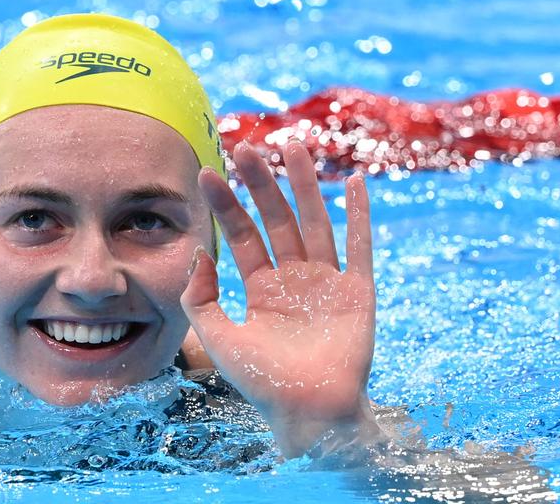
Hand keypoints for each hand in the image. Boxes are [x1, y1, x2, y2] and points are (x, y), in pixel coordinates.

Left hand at [181, 140, 381, 457]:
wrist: (308, 413)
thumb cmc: (262, 381)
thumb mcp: (216, 336)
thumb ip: (200, 296)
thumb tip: (199, 252)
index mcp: (261, 287)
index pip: (241, 234)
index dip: (225, 204)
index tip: (209, 172)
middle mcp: (294, 278)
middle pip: (276, 219)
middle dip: (262, 183)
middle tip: (248, 147)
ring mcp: (327, 282)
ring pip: (315, 222)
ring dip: (305, 185)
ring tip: (293, 147)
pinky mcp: (358, 292)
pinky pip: (359, 247)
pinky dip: (359, 215)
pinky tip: (353, 183)